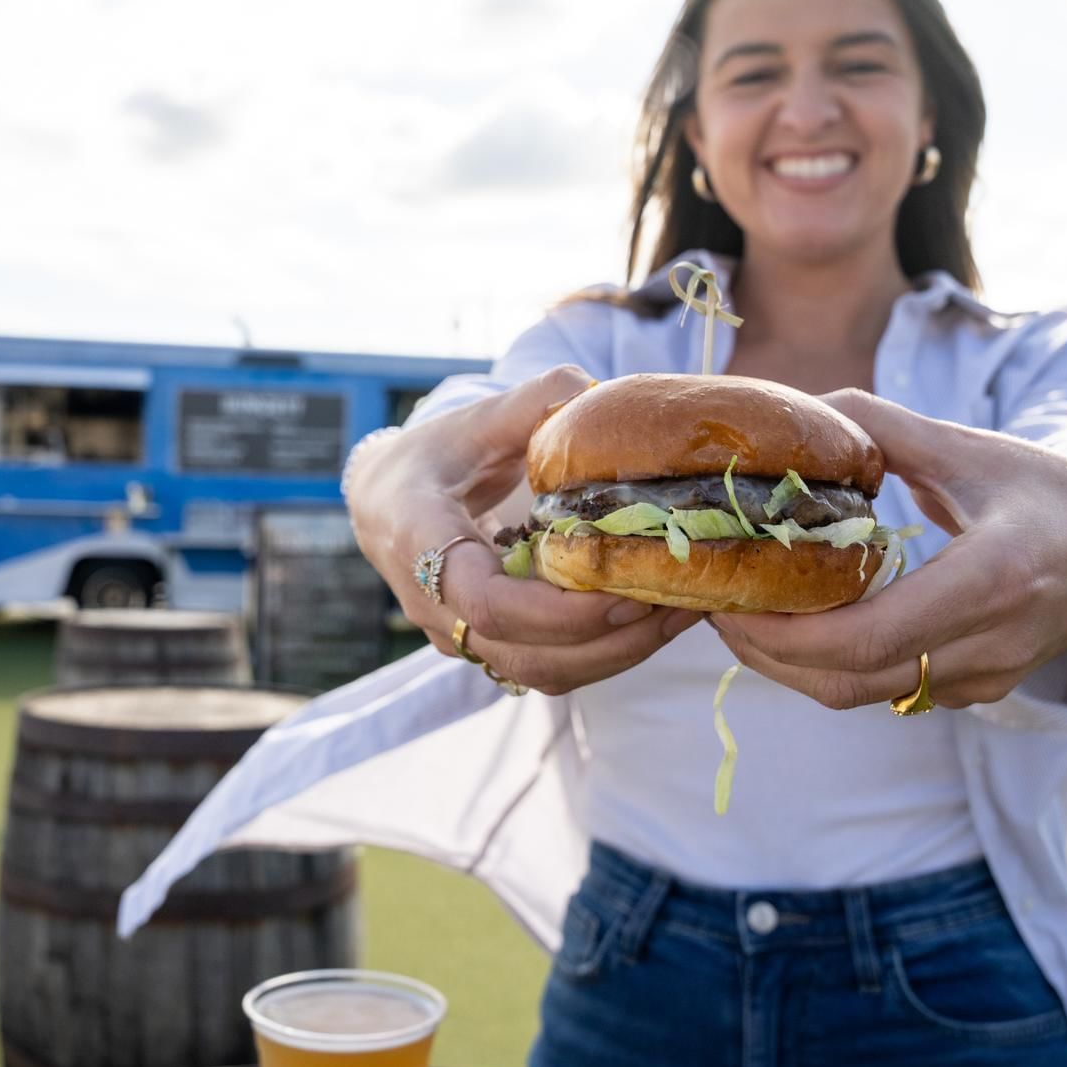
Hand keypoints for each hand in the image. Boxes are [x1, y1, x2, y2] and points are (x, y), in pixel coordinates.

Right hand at [346, 364, 698, 694]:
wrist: (384, 501)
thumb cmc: (432, 456)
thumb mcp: (473, 420)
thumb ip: (533, 402)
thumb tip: (598, 395)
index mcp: (420, 542)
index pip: (487, 604)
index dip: (559, 612)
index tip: (624, 590)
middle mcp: (433, 604)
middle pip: (525, 653)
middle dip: (610, 638)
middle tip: (677, 598)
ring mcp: (458, 634)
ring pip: (541, 671)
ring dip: (617, 652)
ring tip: (682, 609)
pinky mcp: (485, 646)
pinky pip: (546, 666)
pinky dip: (604, 652)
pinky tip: (652, 617)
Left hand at [710, 389, 1066, 710]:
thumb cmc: (1055, 496)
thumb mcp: (974, 450)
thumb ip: (885, 428)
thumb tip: (805, 412)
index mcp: (988, 582)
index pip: (865, 639)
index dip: (782, 632)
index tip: (731, 597)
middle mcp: (985, 645)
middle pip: (845, 681)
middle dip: (764, 650)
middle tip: (718, 603)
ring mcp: (981, 678)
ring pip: (857, 696)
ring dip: (788, 664)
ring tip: (745, 613)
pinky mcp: (975, 690)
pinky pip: (883, 691)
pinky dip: (828, 665)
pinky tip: (802, 623)